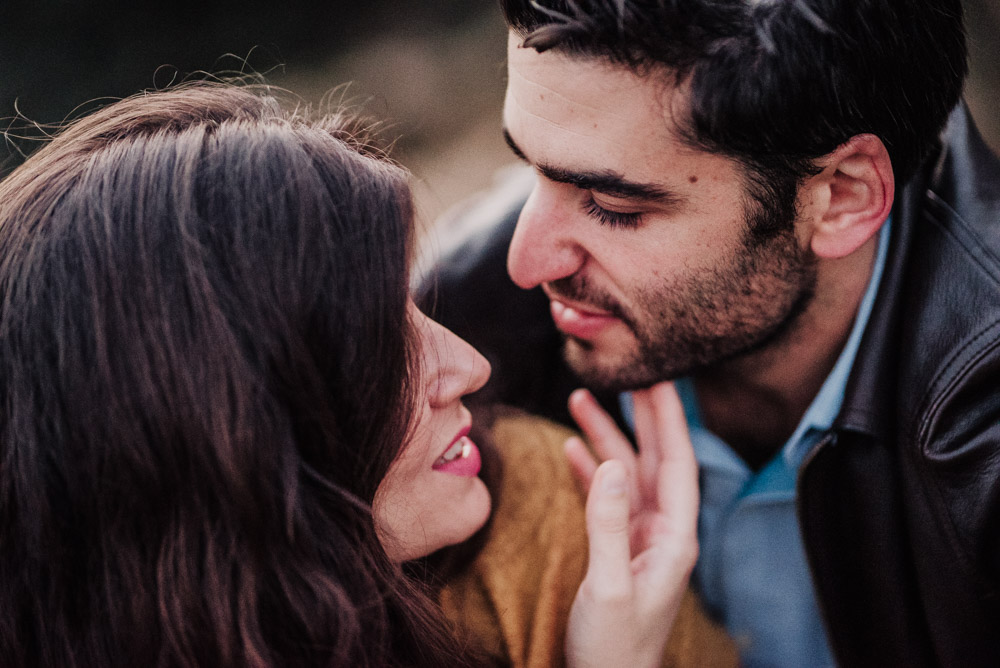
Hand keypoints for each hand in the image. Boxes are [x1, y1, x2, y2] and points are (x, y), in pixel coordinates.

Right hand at [564, 382, 698, 667]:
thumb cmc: (614, 647)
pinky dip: (591, 471)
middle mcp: (663, 531)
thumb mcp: (608, 584)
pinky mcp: (618, 549)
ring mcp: (640, 539)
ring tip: (581, 399)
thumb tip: (608, 462)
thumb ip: (607, 523)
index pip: (676, 462)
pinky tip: (573, 449)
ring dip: (607, 438)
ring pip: (626, 474)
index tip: (658, 379)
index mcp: (674, 536)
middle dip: (641, 416)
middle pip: (654, 459)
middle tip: (628, 373)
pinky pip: (606, 498)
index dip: (668, 418)